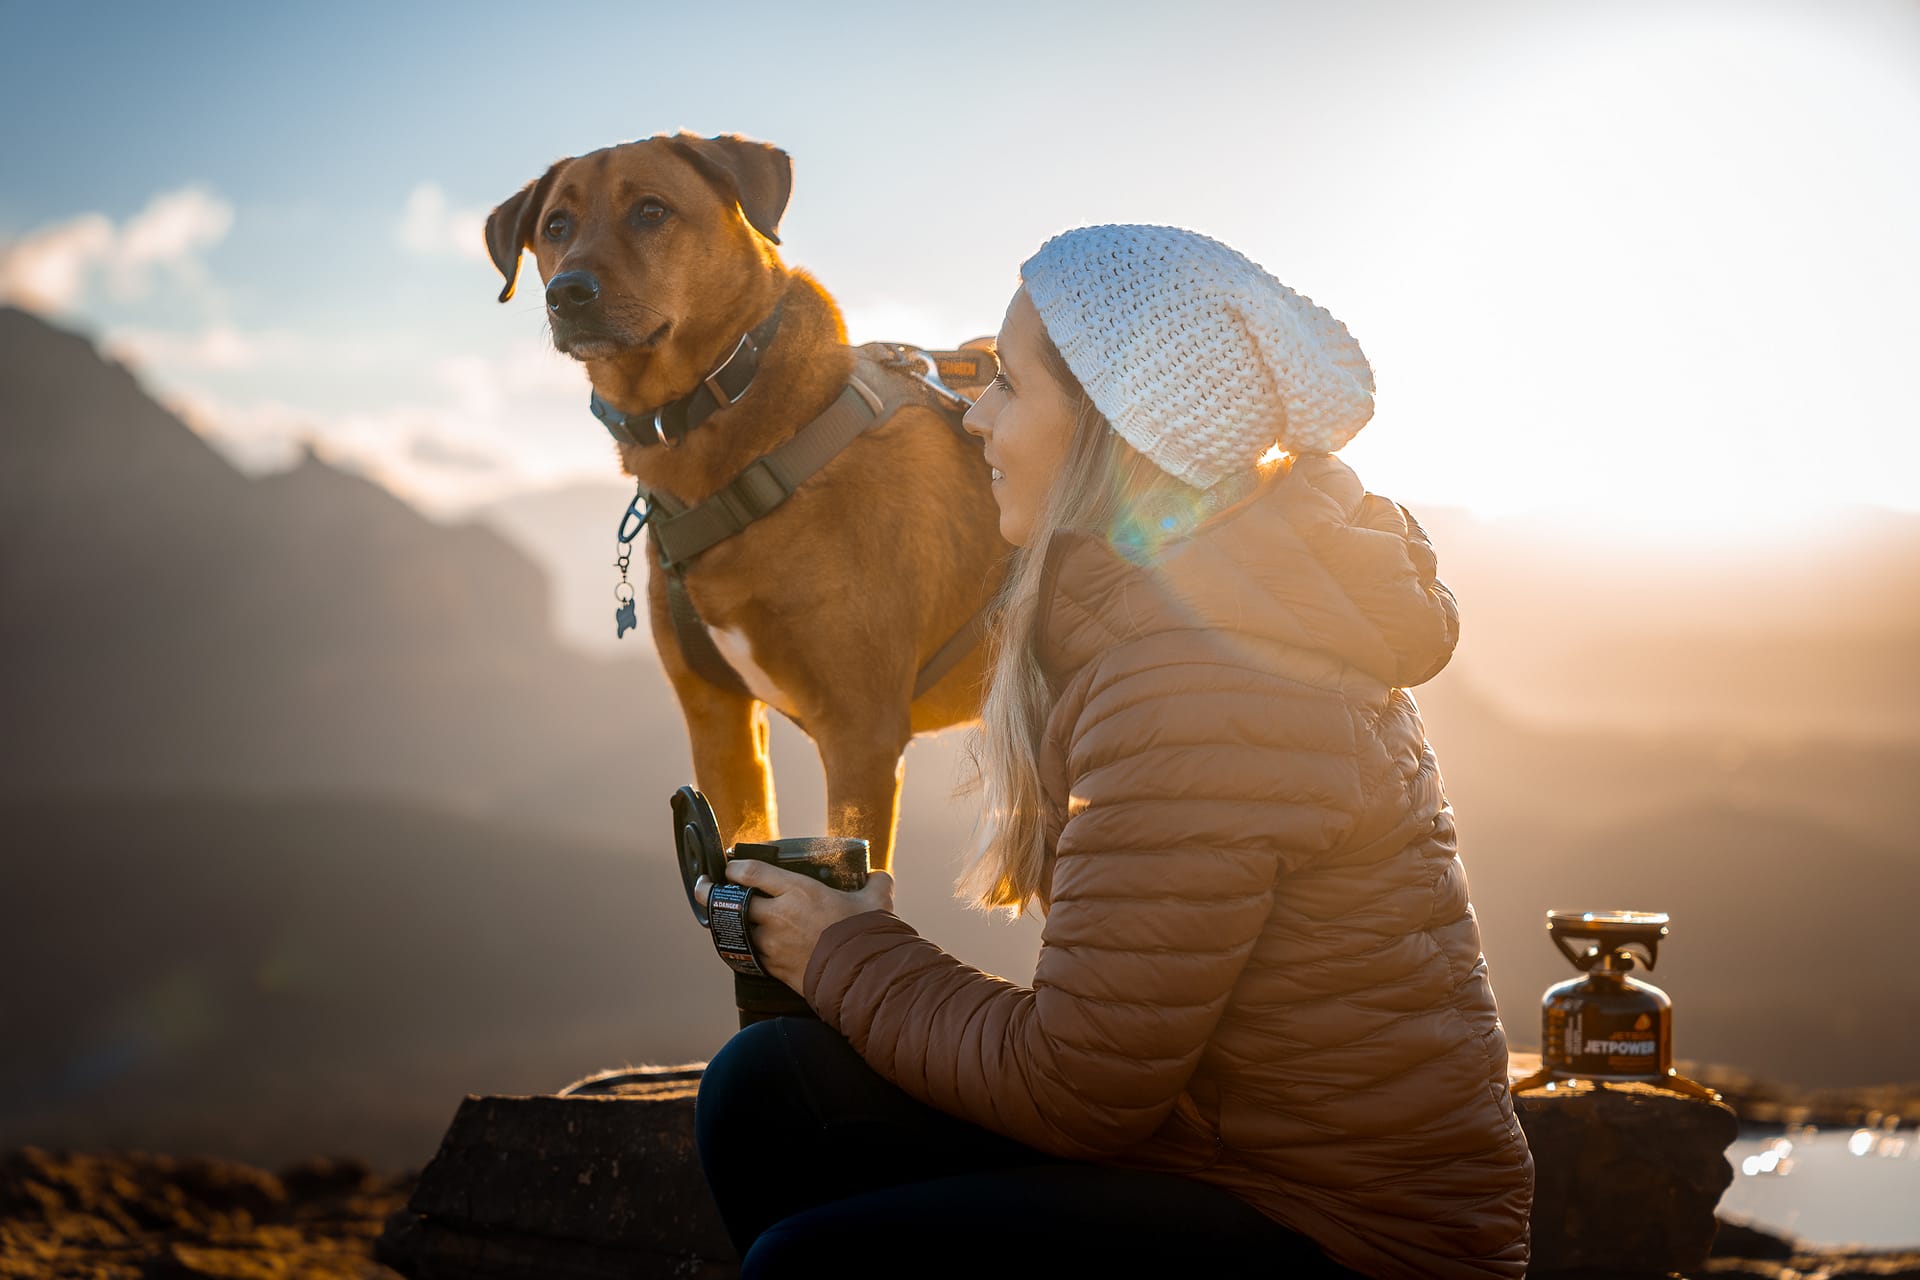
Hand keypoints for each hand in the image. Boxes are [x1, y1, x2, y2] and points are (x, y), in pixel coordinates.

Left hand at [692, 862, 895, 990]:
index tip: (728, 866)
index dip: (734, 867)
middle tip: (703, 888)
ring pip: (737, 930)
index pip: (751, 873)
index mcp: (798, 891)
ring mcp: (771, 944)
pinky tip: (747, 945)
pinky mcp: (773, 968)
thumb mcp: (877, 903)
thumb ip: (877, 884)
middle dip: (710, 893)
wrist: (861, 979)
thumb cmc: (865, 936)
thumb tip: (880, 877)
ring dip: (729, 924)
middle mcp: (777, 915)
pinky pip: (750, 954)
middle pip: (731, 902)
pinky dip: (746, 947)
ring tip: (721, 918)